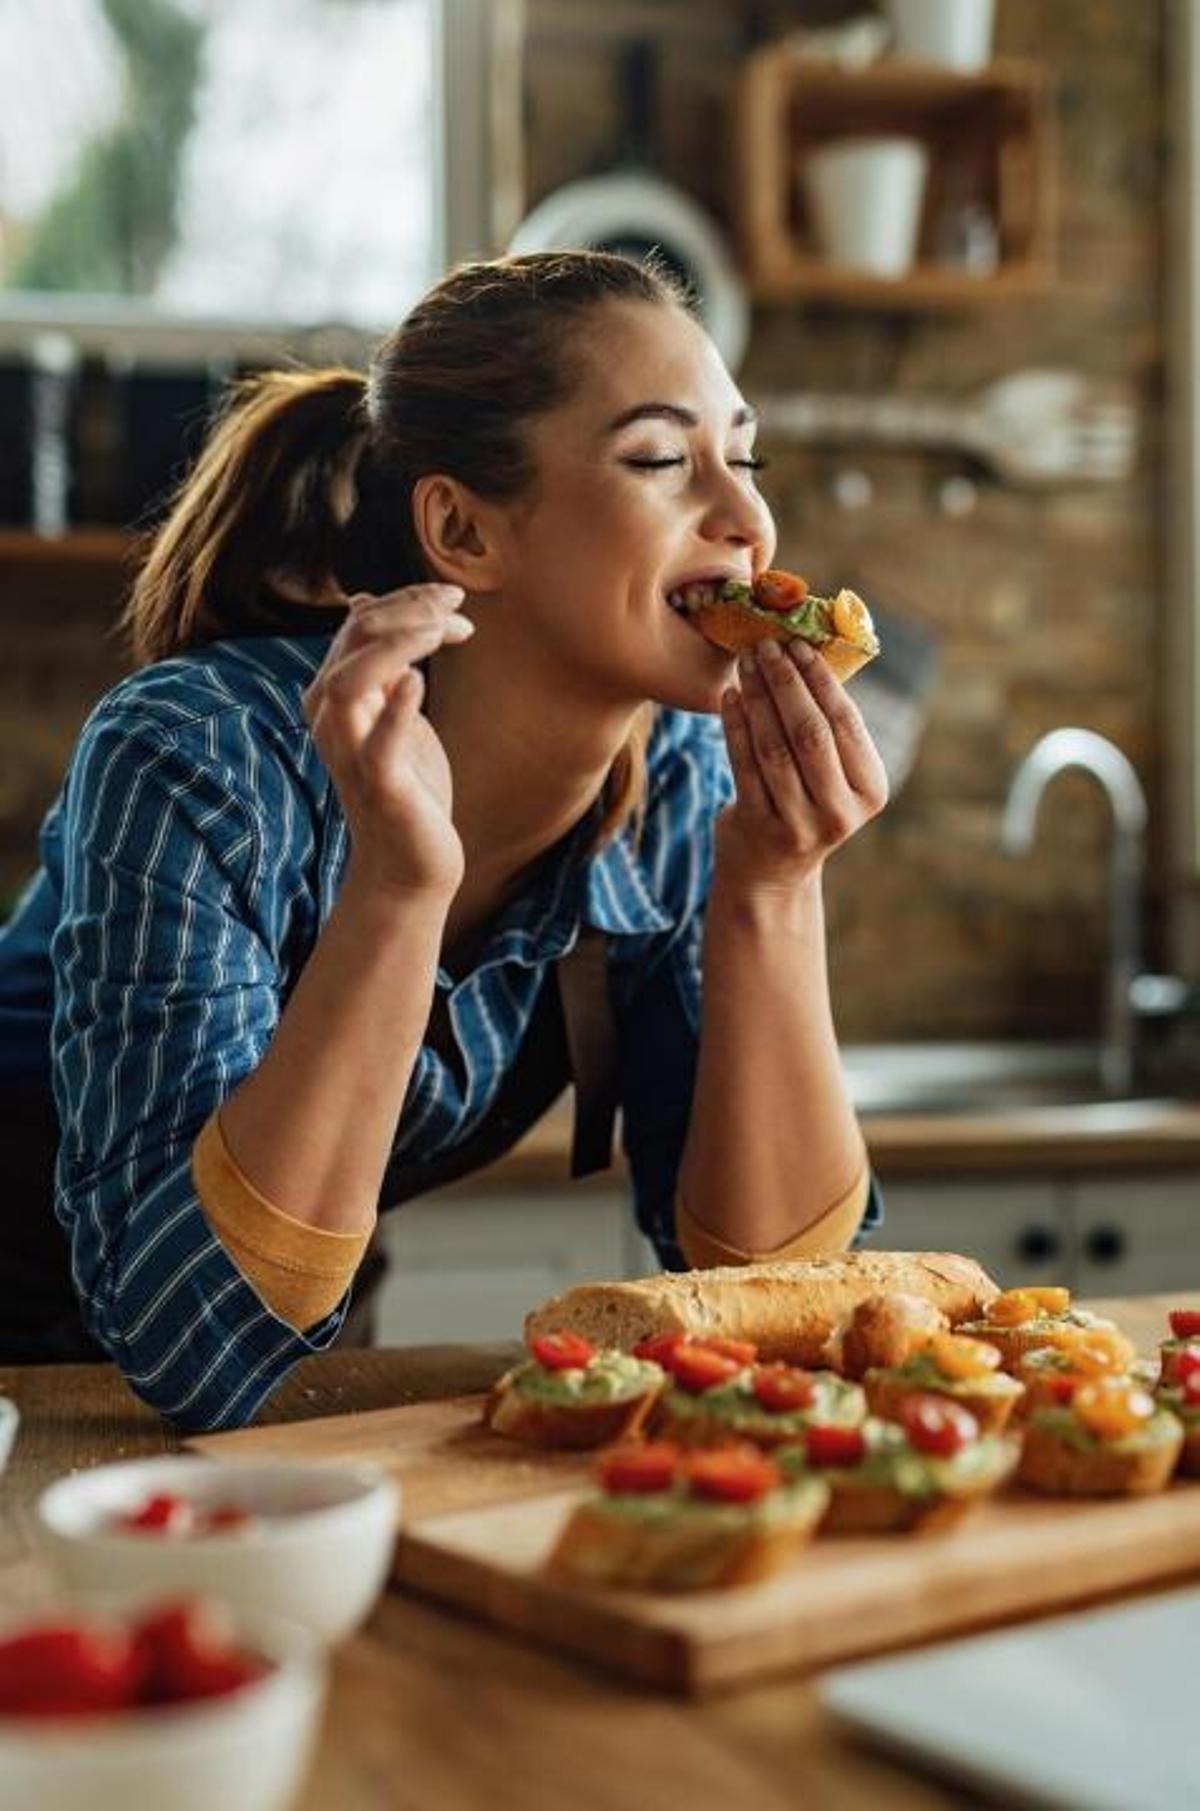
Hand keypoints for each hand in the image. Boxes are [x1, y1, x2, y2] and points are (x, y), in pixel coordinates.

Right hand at [303, 584, 472, 899]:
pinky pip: (378, 743)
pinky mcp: (379, 786)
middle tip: (458, 607)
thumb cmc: (407, 784)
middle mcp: (331, 719)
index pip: (359, 625)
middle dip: (408, 611)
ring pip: (351, 682)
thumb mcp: (392, 712)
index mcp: (335, 696)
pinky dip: (396, 708)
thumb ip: (378, 663)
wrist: (409, 862)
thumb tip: (363, 602)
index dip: (405, 600)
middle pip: (353, 641)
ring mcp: (351, 752)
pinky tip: (420, 681)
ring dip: (398, 645)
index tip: (453, 596)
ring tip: (444, 630)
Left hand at [714, 638, 887, 897]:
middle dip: (786, 682)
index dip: (821, 680)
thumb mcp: (832, 777)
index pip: (847, 723)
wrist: (770, 873)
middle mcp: (839, 811)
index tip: (799, 645)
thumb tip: (808, 653)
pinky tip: (729, 696)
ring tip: (745, 663)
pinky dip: (735, 725)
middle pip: (810, 732)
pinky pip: (744, 764)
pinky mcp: (758, 826)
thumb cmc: (804, 805)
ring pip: (774, 746)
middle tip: (766, 645)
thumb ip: (830, 730)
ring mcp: (798, 823)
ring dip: (758, 697)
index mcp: (870, 791)